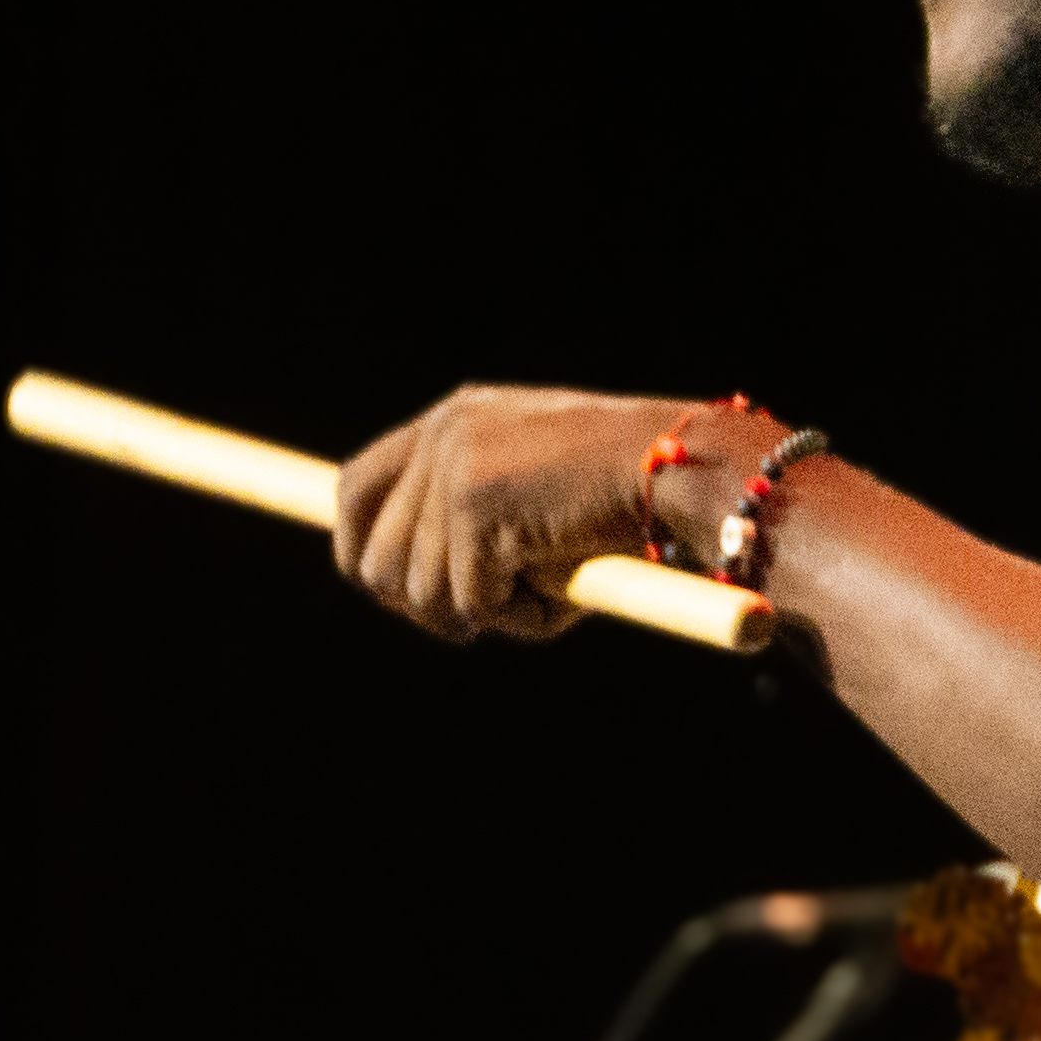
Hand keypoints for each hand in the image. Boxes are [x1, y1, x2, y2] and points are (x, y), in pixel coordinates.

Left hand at [330, 386, 689, 641]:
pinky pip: (472, 606)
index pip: (357, 486)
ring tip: (548, 587)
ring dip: (486, 613)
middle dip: (420, 606)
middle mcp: (442, 435)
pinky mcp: (473, 512)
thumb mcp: (537, 494)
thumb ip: (472, 522)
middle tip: (475, 621)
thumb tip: (409, 591)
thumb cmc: (629, 496)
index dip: (356, 546)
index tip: (377, 588)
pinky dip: (523, 617)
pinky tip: (568, 586)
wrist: (684, 472)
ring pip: (421, 594)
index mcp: (453, 419)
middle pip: (372, 556)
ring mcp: (453, 471)